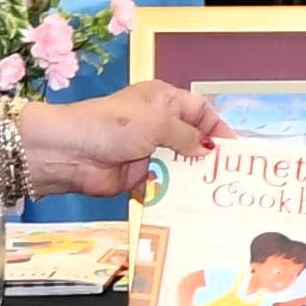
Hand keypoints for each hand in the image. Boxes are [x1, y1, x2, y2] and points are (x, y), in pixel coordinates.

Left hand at [22, 81, 226, 196]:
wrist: (70, 153)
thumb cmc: (113, 126)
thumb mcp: (156, 123)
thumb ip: (187, 136)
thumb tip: (208, 149)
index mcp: (164, 100)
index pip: (201, 111)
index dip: (218, 128)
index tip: (234, 151)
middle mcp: (159, 124)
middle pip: (194, 140)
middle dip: (209, 157)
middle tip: (230, 177)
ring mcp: (150, 151)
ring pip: (182, 165)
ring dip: (194, 178)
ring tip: (216, 194)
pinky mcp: (140, 176)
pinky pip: (166, 185)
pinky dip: (176, 193)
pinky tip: (193, 204)